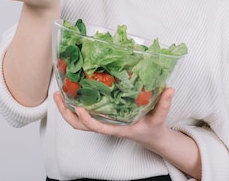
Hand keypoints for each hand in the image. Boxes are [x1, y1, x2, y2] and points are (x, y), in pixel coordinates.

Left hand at [52, 88, 175, 148]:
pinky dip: (75, 107)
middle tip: (58, 96)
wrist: (152, 138)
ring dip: (66, 110)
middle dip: (67, 114)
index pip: (99, 128)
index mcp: (119, 129)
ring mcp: (103, 124)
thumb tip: (170, 89)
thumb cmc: (153, 129)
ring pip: (79, 122)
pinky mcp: (102, 119)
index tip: (79, 109)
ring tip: (59, 93)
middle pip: (81, 126)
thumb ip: (164, 104)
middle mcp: (107, 127)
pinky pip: (85, 116)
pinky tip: (71, 93)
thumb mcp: (160, 118)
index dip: (87, 120)